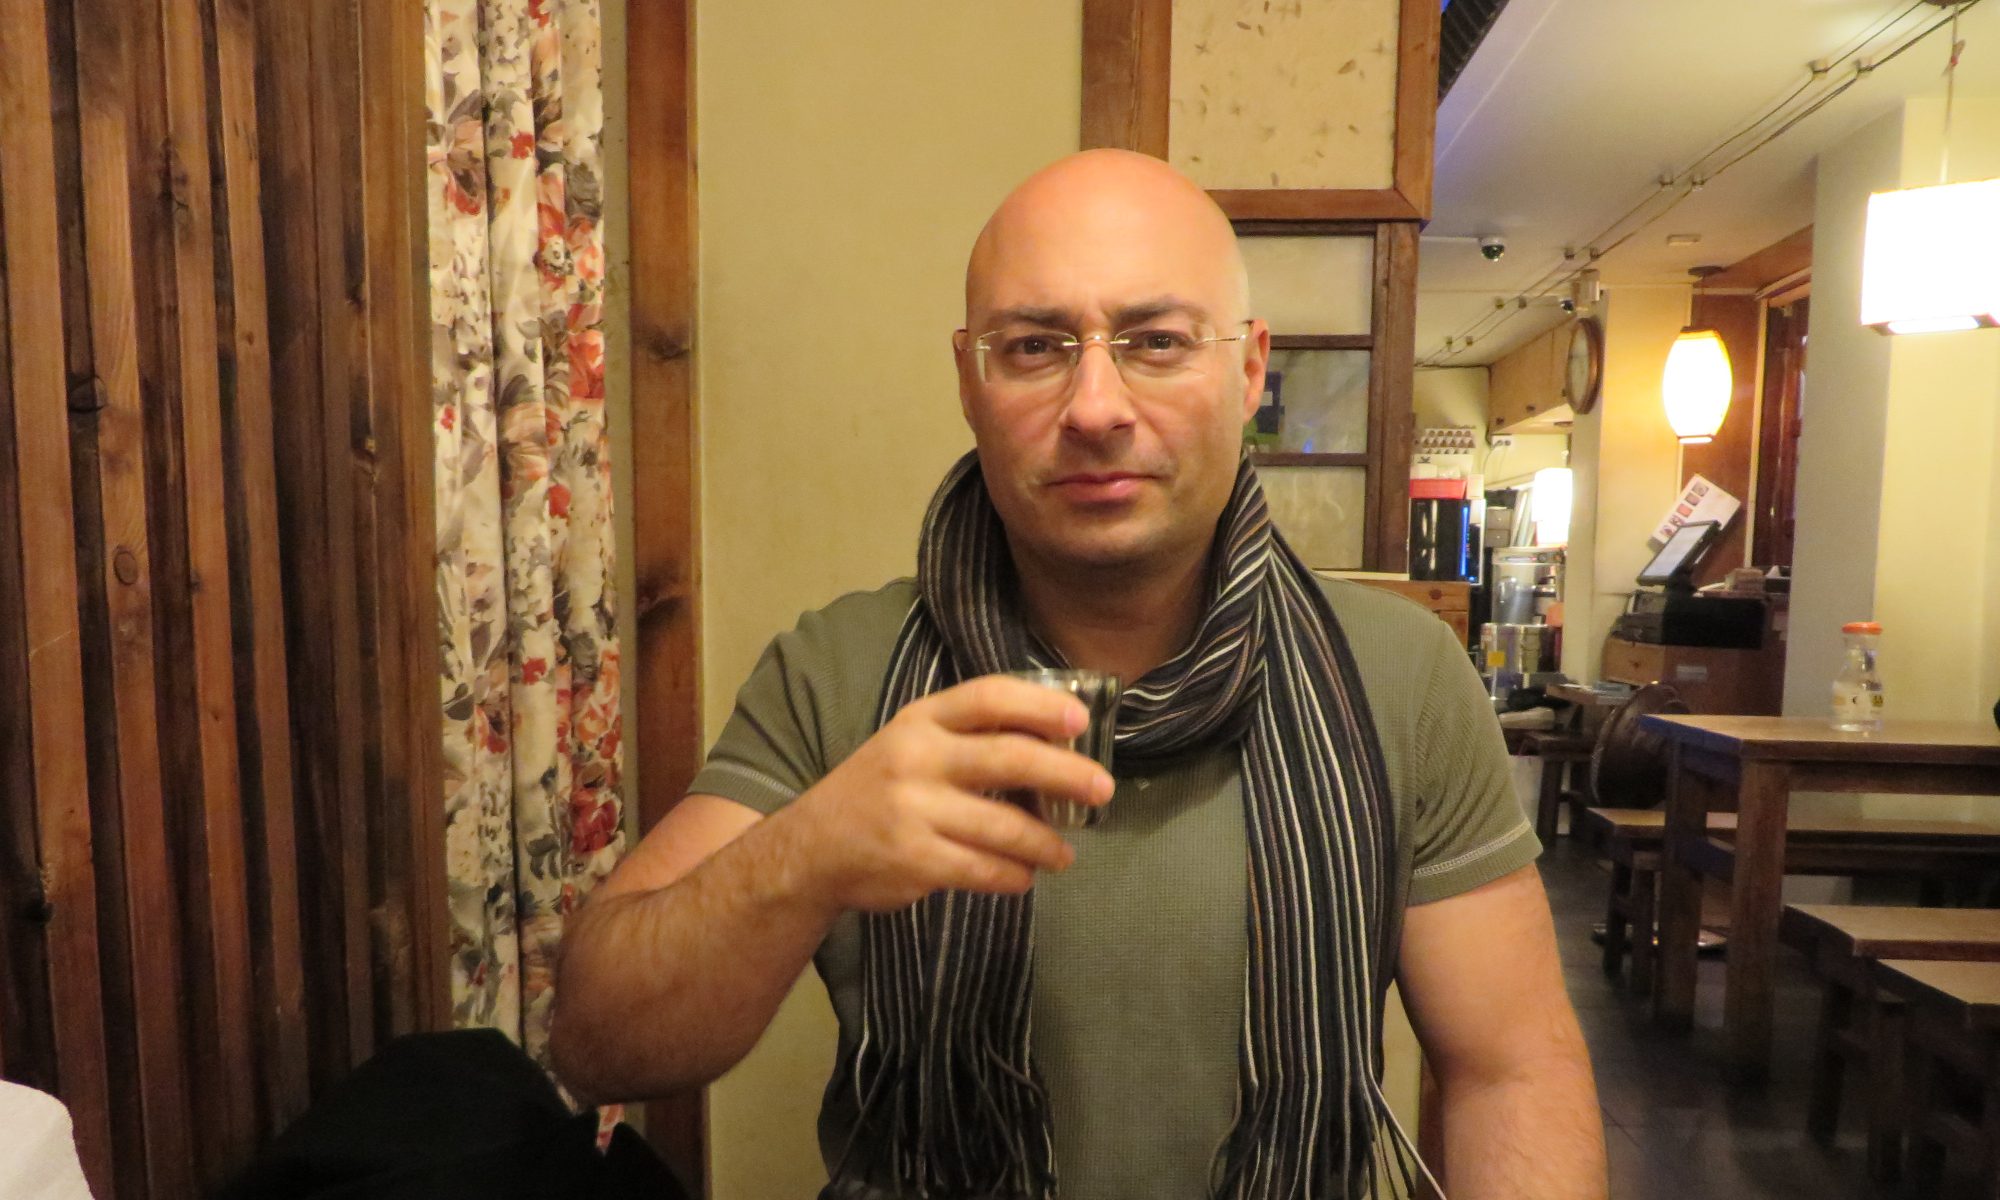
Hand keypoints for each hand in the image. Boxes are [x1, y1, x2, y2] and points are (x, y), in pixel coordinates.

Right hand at [776, 675, 1115, 912]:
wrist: (812, 848)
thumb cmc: (880, 788)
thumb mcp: (913, 744)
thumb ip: (970, 738)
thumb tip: (1059, 745)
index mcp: (922, 720)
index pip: (988, 697)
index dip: (1039, 705)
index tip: (1080, 720)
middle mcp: (917, 757)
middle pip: (1009, 759)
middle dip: (1066, 774)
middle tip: (1103, 790)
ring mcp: (913, 810)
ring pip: (1003, 826)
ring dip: (1045, 843)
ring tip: (1064, 854)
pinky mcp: (913, 859)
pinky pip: (982, 869)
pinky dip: (1013, 876)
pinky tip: (1024, 877)